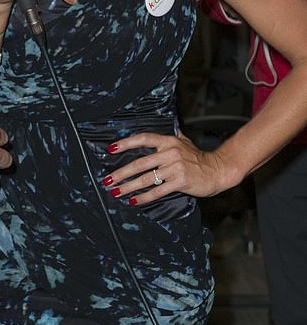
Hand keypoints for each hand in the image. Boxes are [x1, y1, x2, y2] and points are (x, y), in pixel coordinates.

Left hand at [103, 131, 229, 204]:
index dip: (126, 143)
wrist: (218, 170)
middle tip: (107, 179)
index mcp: (168, 141)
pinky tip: (133, 200)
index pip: (143, 139)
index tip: (111, 149)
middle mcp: (170, 153)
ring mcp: (175, 167)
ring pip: (147, 178)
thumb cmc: (199, 158)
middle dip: (121, 172)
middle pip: (140, 163)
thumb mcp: (185, 141)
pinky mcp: (181, 181)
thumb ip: (173, 135)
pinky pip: (158, 191)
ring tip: (116, 191)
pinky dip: (144, 197)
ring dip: (129, 186)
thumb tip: (168, 124)